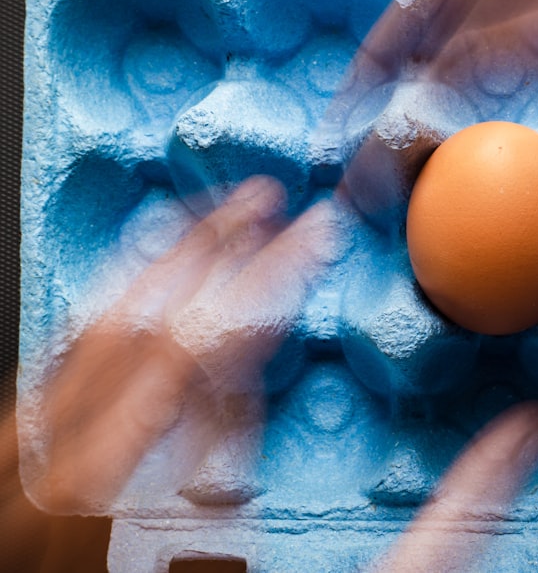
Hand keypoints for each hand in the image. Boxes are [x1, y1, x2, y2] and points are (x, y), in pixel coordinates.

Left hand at [32, 177, 335, 510]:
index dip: (264, 279)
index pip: (204, 343)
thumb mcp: (181, 546)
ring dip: (162, 252)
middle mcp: (64, 434)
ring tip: (210, 212)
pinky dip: (110, 290)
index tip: (308, 239)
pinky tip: (135, 269)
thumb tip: (243, 375)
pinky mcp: (15, 428)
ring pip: (99, 313)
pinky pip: (63, 337)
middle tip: (264, 199)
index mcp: (116, 468)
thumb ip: (215, 459)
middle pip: (148, 309)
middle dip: (215, 242)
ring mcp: (30, 426)